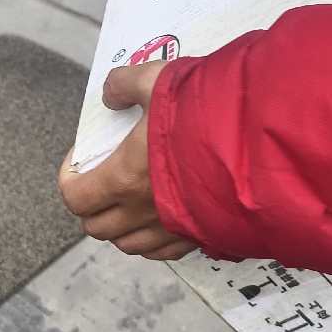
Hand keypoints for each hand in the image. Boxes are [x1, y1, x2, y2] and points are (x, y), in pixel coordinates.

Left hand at [59, 63, 195, 260]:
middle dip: (92, 205)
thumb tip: (111, 93)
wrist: (262, 144)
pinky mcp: (201, 237)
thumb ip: (126, 84)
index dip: (69, 179)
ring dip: (122, 226)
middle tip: (102, 180)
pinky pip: (166, 251)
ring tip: (131, 200)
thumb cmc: (207, 112)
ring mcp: (173, 229)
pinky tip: (164, 216)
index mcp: (124, 178)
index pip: (76, 198)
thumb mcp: (158, 80)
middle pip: (97, 227)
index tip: (80, 158)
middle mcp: (144, 212)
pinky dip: (155, 238)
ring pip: (130, 245)